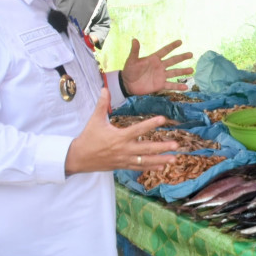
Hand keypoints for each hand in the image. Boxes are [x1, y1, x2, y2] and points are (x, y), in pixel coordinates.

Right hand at [64, 89, 178, 174]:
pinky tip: (162, 166)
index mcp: (119, 137)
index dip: (151, 124)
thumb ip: (102, 104)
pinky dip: (151, 167)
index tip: (163, 119)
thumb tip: (104, 88)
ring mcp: (124, 159)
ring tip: (174, 158)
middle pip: (147, 149)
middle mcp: (124, 149)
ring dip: (161, 160)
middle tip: (176, 145)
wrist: (79, 158)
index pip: (138, 130)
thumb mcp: (95, 120)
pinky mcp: (123, 166)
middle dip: (162, 147)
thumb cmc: (88, 137)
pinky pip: (139, 167)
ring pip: (146, 161)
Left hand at [120, 39, 193, 94]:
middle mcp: (160, 66)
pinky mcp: (160, 85)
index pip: (165, 51)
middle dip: (182, 57)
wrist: (128, 84)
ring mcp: (161, 76)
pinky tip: (185, 87)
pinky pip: (170, 85)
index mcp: (154, 58)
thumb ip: (135, 51)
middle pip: (173, 60)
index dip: (172, 46)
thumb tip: (134, 39)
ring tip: (191, 70)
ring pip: (174, 72)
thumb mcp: (131, 60)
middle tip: (191, 54)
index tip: (180, 41)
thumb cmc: (129, 70)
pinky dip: (178, 86)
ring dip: (183, 71)